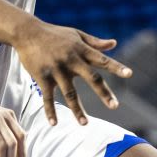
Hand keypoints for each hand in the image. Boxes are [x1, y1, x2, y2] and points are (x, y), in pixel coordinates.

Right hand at [13, 20, 132, 126]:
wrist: (27, 32)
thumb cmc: (54, 34)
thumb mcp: (76, 34)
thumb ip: (95, 42)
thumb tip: (114, 44)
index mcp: (81, 50)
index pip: (102, 59)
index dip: (116, 67)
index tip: (129, 74)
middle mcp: (71, 60)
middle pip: (91, 78)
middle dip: (103, 93)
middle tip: (115, 106)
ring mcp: (56, 69)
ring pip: (70, 93)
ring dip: (78, 110)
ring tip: (85, 124)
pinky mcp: (42, 77)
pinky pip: (47, 97)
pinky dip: (50, 111)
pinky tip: (54, 123)